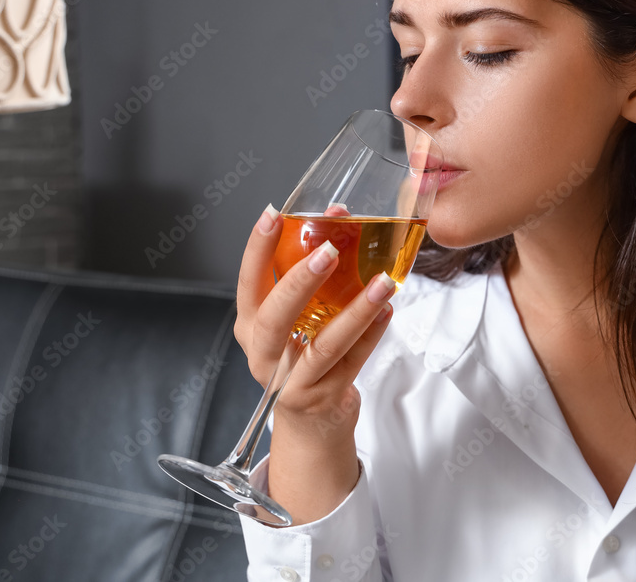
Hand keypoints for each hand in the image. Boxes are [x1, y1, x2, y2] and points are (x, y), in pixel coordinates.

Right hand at [233, 203, 396, 522]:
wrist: (310, 420)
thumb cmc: (300, 353)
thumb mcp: (289, 318)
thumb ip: (304, 275)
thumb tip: (338, 218)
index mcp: (251, 325)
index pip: (248, 282)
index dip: (257, 249)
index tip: (273, 214)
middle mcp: (265, 354)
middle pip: (276, 318)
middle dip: (300, 282)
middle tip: (328, 251)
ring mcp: (294, 380)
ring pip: (324, 345)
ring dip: (355, 310)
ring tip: (381, 282)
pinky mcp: (326, 396)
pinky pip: (354, 361)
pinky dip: (372, 334)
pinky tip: (388, 309)